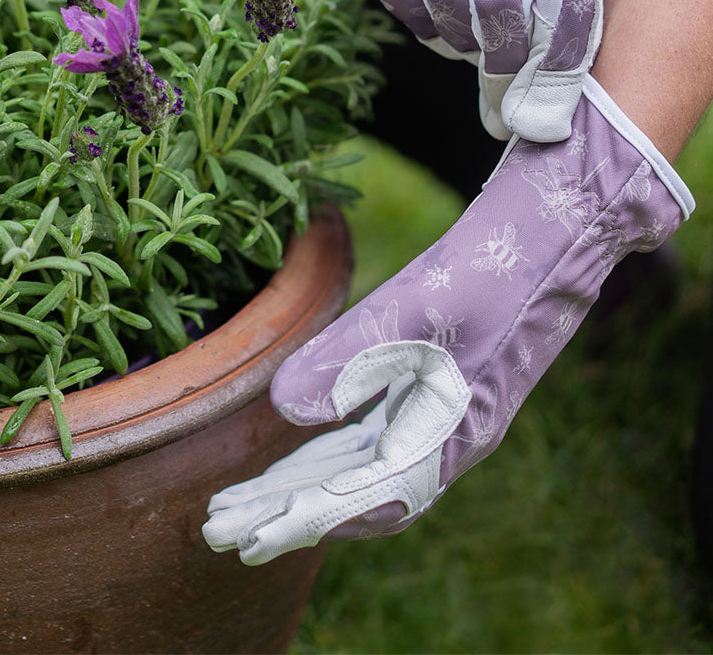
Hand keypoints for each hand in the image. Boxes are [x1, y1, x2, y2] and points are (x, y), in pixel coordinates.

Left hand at [203, 78, 691, 564]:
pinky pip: (376, 438)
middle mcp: (447, 439)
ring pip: (363, 468)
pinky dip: (333, 452)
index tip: (249, 537)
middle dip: (291, 511)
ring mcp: (444, 417)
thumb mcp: (413, 310)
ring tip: (246, 500)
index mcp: (451, 435)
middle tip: (224, 529)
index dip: (306, 519)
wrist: (551, 238)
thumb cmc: (490, 273)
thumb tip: (285, 407)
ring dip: (306, 485)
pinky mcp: (438, 391)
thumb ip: (349, 359)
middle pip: (357, 492)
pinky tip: (302, 451)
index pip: (366, 498)